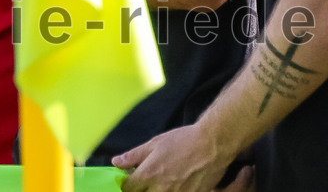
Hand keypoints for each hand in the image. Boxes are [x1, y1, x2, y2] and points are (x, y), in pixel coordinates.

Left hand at [113, 125, 251, 191]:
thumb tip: (116, 162)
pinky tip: (177, 184)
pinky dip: (174, 191)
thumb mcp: (154, 143)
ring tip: (163, 181)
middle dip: (142, 189)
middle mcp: (161, 189)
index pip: (128, 189)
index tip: (130, 181)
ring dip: (157, 190)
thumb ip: (133, 155)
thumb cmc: (183, 141)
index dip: (127, 185)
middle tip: (147, 180)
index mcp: (149, 174)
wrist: (211, 145)